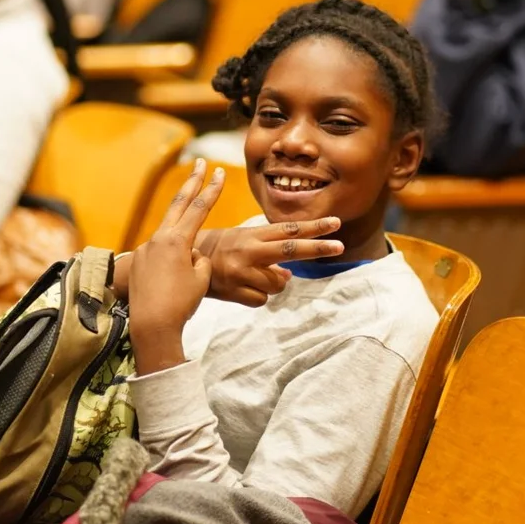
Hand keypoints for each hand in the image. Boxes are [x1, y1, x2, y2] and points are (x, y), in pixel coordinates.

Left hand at [126, 159, 222, 373]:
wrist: (152, 325)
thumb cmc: (180, 303)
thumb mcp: (201, 278)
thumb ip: (200, 259)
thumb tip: (193, 254)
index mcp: (176, 240)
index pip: (199, 208)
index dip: (212, 190)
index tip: (220, 172)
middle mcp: (158, 239)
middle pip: (178, 204)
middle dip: (192, 183)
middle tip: (201, 163)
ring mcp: (146, 250)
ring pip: (168, 234)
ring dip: (181, 239)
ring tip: (186, 269)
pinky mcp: (139, 262)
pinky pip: (159, 254)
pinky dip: (170, 260)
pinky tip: (172, 282)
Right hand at [197, 217, 344, 306]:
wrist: (183, 262)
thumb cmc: (219, 248)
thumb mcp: (243, 241)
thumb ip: (268, 251)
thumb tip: (289, 273)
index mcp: (252, 235)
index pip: (289, 229)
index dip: (314, 227)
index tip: (336, 223)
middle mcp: (250, 251)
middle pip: (290, 249)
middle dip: (317, 248)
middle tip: (340, 246)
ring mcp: (243, 272)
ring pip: (278, 283)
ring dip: (274, 282)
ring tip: (255, 275)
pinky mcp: (235, 291)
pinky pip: (262, 299)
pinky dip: (258, 296)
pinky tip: (243, 287)